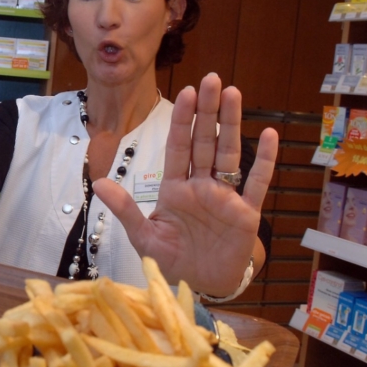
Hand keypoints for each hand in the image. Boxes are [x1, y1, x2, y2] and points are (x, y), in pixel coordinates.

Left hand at [93, 73, 277, 296]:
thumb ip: (125, 209)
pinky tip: (268, 135)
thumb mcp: (143, 237)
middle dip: (207, 111)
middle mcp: (202, 186)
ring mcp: (225, 197)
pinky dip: (264, 160)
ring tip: (233, 93)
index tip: (185, 92)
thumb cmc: (173, 260)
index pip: (178, 146)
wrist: (201, 287)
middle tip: (211, 78)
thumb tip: (97, 183)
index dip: (181, 120)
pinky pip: (256, 183)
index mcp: (176, 188)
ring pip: (230, 153)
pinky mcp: (246, 214)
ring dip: (232, 124)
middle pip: (205, 141)